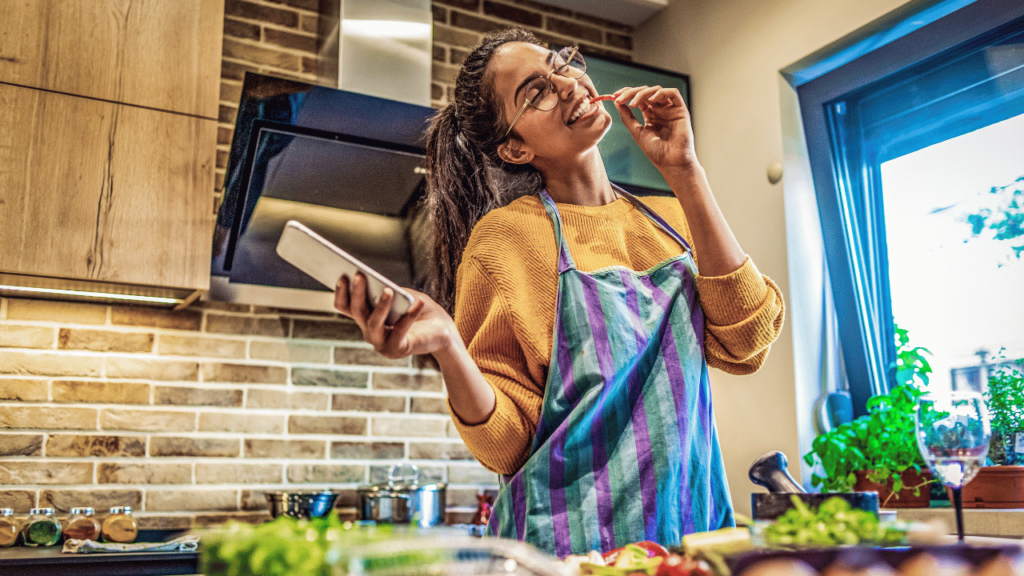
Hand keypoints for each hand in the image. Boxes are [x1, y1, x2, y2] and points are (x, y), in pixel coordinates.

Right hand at [333, 274, 455, 358]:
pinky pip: (400, 331)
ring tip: (388, 290)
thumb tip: (380, 287)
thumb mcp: (404, 295)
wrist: (442, 331)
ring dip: (380, 306)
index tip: (342, 276)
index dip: (341, 292)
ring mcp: (381, 343)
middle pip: (357, 311)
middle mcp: (369, 332)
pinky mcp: (397, 350)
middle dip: (357, 292)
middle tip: (359, 275)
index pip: (345, 306)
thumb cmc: (421, 308)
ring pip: (373, 323)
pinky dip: (410, 316)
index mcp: (366, 317)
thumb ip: (390, 291)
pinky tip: (418, 303)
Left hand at [613, 85, 697, 172]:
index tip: (615, 96)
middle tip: (620, 98)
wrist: (671, 162)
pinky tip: (651, 100)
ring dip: (643, 93)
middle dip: (632, 92)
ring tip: (633, 104)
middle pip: (646, 92)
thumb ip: (627, 117)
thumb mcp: (637, 132)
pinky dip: (660, 93)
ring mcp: (670, 109)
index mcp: (651, 115)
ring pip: (657, 90)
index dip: (627, 94)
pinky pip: (673, 93)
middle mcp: (661, 110)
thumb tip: (617, 102)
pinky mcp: (681, 110)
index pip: (639, 98)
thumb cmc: (656, 151)